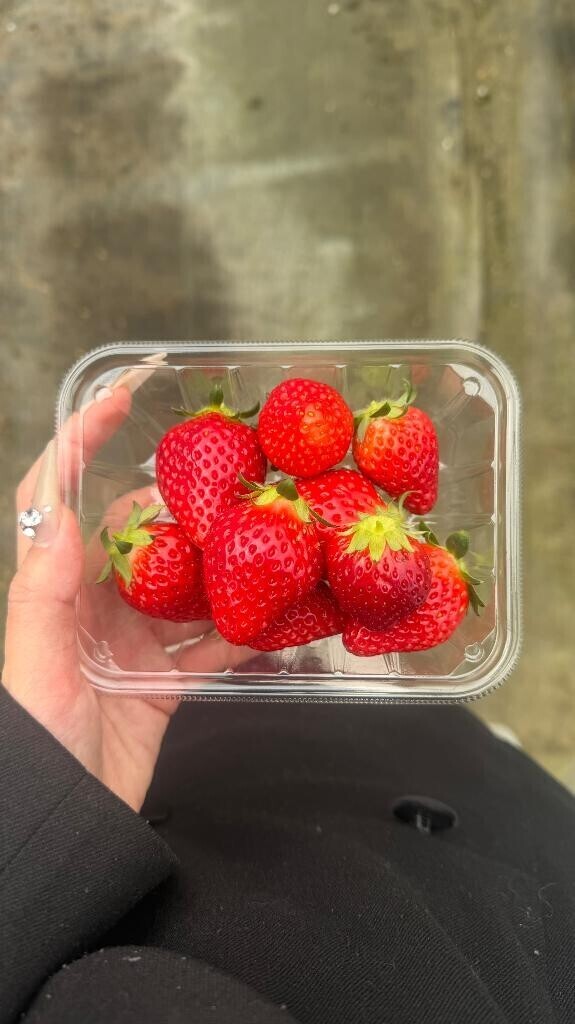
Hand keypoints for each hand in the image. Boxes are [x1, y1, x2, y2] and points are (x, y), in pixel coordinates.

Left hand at [2, 386, 245, 811]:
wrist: (61, 825)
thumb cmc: (35, 745)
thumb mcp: (35, 663)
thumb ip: (46, 591)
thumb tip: (59, 514)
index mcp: (55, 591)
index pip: (61, 498)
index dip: (84, 439)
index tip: (122, 394)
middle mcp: (92, 608)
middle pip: (138, 535)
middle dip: (179, 504)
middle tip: (229, 478)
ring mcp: (129, 644)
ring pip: (183, 587)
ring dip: (221, 566)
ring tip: (265, 536)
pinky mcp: (162, 683)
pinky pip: (210, 647)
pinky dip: (243, 633)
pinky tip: (277, 616)